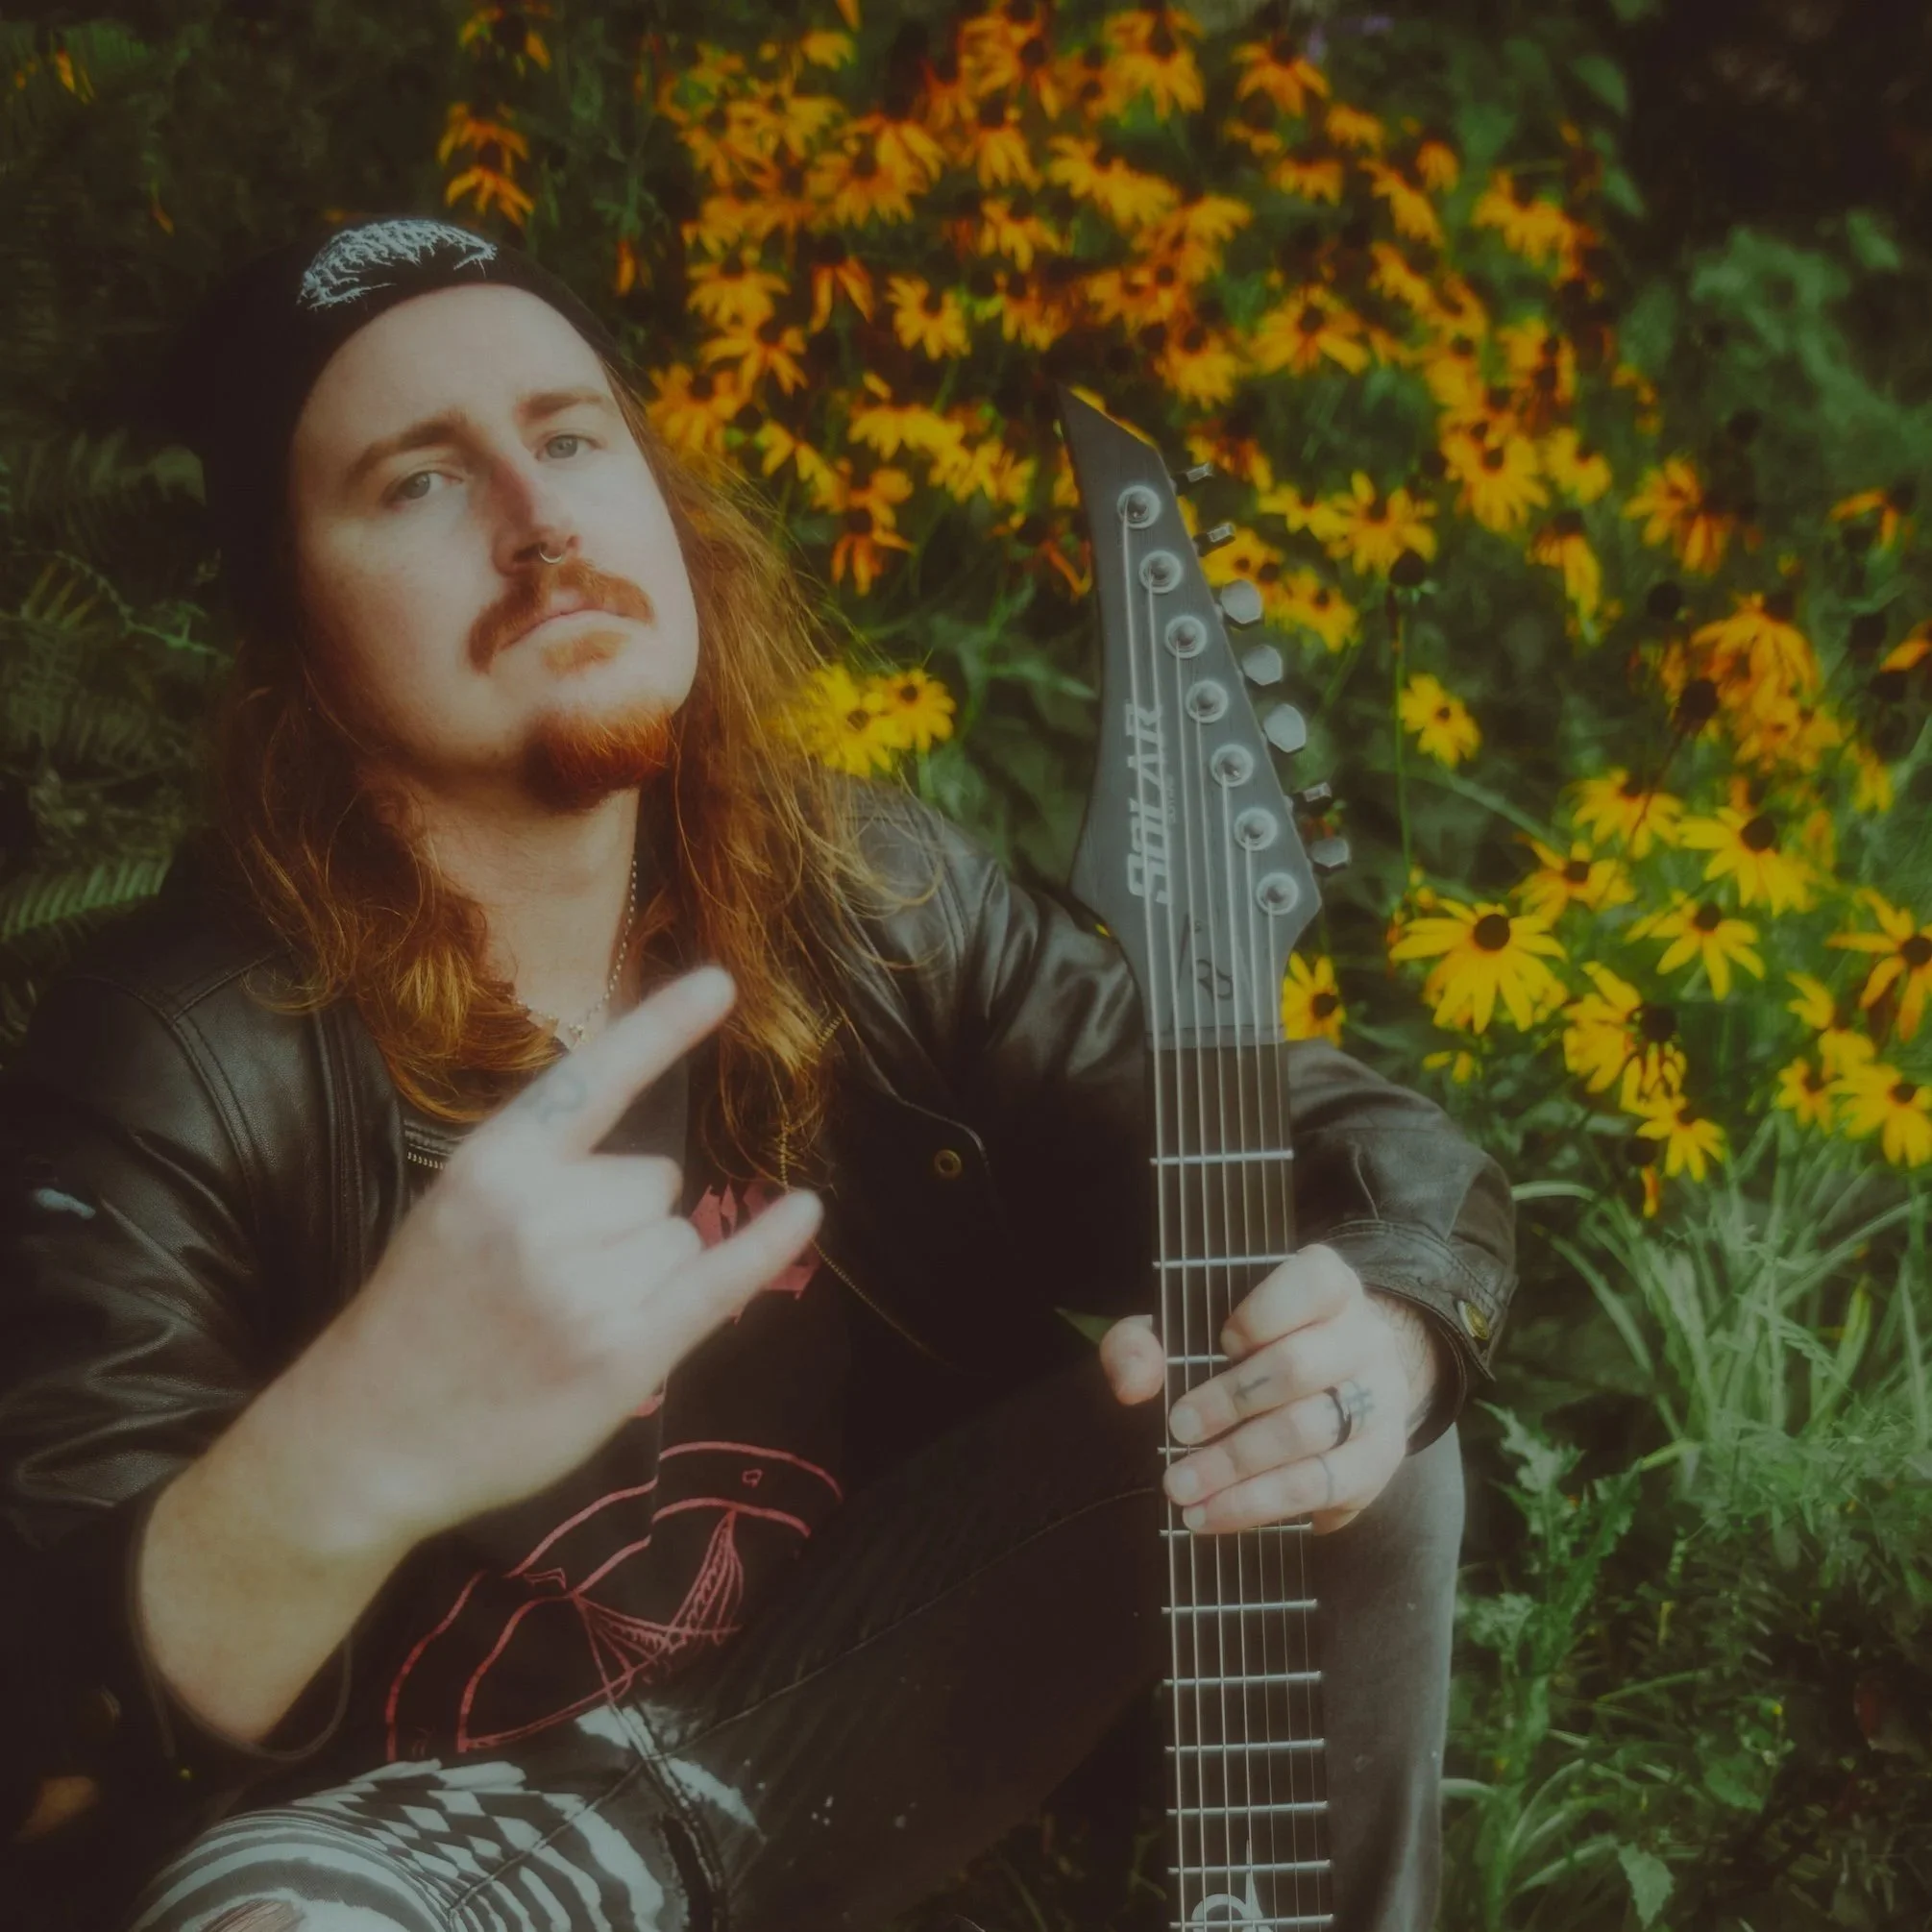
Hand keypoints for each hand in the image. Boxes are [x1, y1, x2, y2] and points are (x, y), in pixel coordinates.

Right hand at [302, 965, 822, 1545]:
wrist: (364, 1439)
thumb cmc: (420, 1318)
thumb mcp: (454, 1211)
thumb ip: (541, 1170)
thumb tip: (651, 1165)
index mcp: (494, 1164)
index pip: (594, 1079)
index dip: (661, 1027)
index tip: (722, 982)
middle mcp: (540, 1214)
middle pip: (655, 1179)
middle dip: (622, 1225)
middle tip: (547, 1284)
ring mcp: (582, 1286)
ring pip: (680, 1237)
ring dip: (645, 1278)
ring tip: (563, 1324)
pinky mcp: (620, 1353)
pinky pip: (718, 1279)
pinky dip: (767, 1246)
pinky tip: (805, 1212)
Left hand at [1098, 1245, 1436, 1534]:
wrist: (1338, 1386)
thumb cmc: (1252, 1350)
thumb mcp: (1191, 1328)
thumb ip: (1144, 1342)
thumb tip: (1133, 1383)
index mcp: (1330, 1285)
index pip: (1312, 1284)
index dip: (1262, 1315)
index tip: (1223, 1343)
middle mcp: (1366, 1336)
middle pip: (1298, 1367)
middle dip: (1229, 1402)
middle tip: (1179, 1430)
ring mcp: (1381, 1399)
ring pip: (1309, 1433)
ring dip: (1236, 1466)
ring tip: (1182, 1488)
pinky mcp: (1379, 1459)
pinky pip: (1321, 1486)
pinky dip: (1259, 1504)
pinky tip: (1214, 1513)